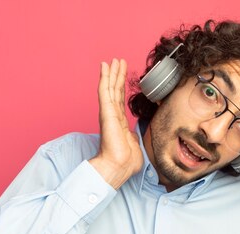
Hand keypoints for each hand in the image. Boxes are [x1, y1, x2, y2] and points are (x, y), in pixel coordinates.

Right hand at [89, 59, 142, 188]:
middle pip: (114, 90)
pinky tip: (104, 67)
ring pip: (109, 88)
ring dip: (111, 73)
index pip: (120, 99)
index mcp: (119, 122)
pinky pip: (104, 92)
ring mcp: (108, 113)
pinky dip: (104, 78)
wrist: (119, 167)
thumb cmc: (126, 161)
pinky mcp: (106, 113)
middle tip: (118, 61)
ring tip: (113, 60)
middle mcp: (112, 116)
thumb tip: (135, 137)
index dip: (121, 86)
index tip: (122, 74)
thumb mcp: (134, 144)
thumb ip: (134, 137)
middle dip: (117, 75)